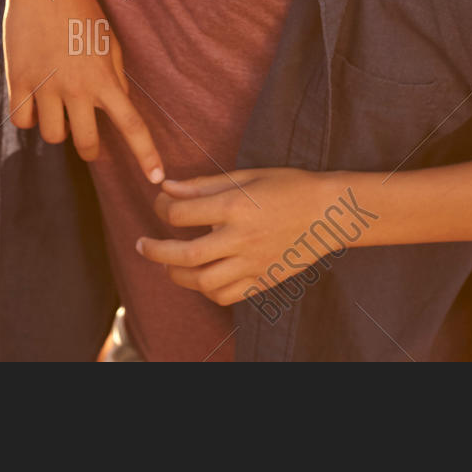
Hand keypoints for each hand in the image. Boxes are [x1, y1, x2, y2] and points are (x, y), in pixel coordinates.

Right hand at [4, 0, 163, 181]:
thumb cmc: (83, 9)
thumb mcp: (109, 42)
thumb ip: (116, 77)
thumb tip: (119, 104)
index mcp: (106, 79)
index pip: (132, 126)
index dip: (146, 156)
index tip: (157, 178)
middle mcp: (77, 88)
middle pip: (86, 144)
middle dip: (90, 148)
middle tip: (89, 141)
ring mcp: (46, 86)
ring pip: (53, 136)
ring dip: (57, 128)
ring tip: (57, 109)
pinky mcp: (19, 79)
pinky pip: (22, 120)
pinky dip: (29, 117)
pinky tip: (33, 101)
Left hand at [136, 168, 374, 305]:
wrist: (329, 212)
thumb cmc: (288, 186)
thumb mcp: (247, 176)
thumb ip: (204, 185)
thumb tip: (167, 187)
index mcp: (236, 207)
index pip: (182, 213)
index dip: (162, 207)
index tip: (160, 203)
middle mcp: (241, 238)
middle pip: (185, 254)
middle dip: (156, 250)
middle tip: (141, 245)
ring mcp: (253, 263)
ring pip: (203, 281)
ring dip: (177, 274)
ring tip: (168, 264)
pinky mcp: (263, 279)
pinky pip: (227, 295)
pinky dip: (206, 290)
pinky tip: (200, 277)